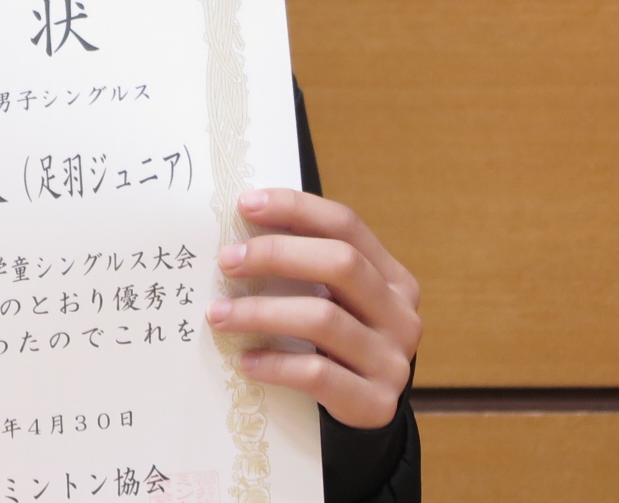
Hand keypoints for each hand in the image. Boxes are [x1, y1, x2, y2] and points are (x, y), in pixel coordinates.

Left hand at [206, 189, 422, 429]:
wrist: (366, 413)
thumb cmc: (337, 343)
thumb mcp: (334, 299)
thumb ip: (306, 267)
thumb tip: (237, 234)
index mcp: (391, 277)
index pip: (346, 225)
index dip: (296, 208)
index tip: (244, 204)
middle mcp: (399, 314)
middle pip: (341, 263)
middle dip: (277, 254)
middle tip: (227, 260)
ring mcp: (392, 360)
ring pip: (323, 318)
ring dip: (261, 313)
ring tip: (219, 315)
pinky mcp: (375, 403)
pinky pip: (317, 373)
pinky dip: (275, 363)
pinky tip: (246, 361)